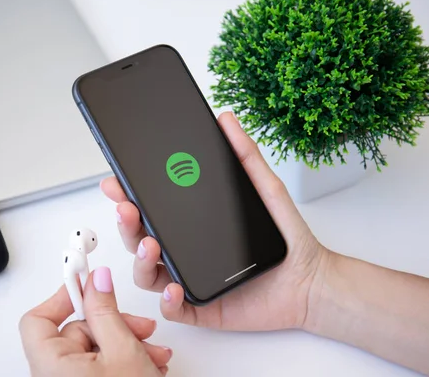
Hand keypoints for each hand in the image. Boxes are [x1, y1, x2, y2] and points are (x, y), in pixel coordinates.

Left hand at [19, 267, 172, 375]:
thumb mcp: (123, 350)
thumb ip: (107, 311)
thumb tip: (97, 281)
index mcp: (51, 367)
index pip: (38, 320)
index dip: (63, 296)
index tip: (87, 281)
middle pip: (76, 331)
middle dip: (113, 324)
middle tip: (139, 325)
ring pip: (94, 348)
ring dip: (126, 342)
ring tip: (152, 351)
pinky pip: (99, 365)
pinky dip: (123, 358)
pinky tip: (147, 363)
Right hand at [101, 111, 329, 330]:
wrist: (311, 282)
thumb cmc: (287, 239)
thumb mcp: (266, 188)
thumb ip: (245, 156)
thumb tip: (227, 121)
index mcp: (193, 224)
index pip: (152, 209)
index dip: (129, 196)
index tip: (117, 181)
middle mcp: (186, 250)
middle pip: (140, 239)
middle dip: (127, 224)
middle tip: (127, 208)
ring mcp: (191, 279)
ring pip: (149, 274)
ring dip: (141, 260)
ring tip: (150, 245)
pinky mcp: (202, 306)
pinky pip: (175, 308)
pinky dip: (168, 300)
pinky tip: (174, 287)